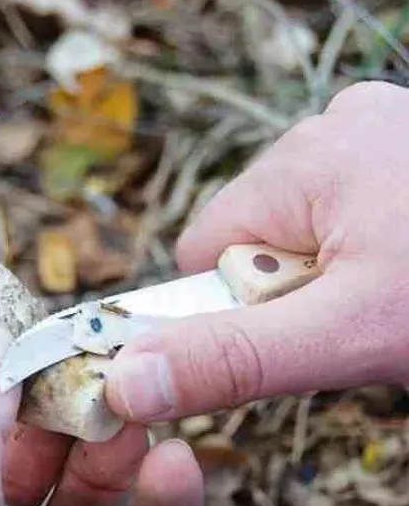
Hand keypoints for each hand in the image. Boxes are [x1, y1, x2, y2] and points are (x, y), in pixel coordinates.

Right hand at [105, 81, 408, 421]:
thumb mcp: (351, 335)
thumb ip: (234, 356)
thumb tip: (125, 380)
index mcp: (308, 156)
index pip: (204, 246)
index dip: (239, 308)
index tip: (306, 332)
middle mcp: (338, 126)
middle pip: (258, 237)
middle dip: (299, 293)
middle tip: (374, 320)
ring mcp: (383, 132)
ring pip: (312, 231)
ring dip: (342, 278)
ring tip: (408, 297)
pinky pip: (358, 213)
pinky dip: (378, 253)